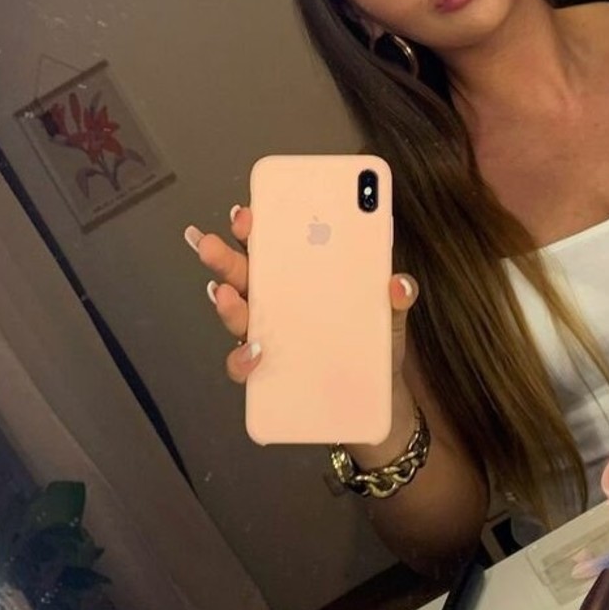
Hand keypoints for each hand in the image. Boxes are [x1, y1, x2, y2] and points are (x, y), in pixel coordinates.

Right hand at [184, 206, 418, 383]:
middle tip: (210, 244)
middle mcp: (276, 303)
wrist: (372, 396)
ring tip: (226, 294)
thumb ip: (396, 297)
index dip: (254, 228)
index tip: (247, 213)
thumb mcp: (389, 315)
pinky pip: (246, 365)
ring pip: (237, 315)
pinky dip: (244, 358)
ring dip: (226, 303)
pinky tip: (255, 351)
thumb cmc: (371, 344)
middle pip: (243, 274)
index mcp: (301, 277)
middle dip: (224, 257)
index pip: (272, 246)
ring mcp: (268, 336)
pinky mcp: (268, 373)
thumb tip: (398, 283)